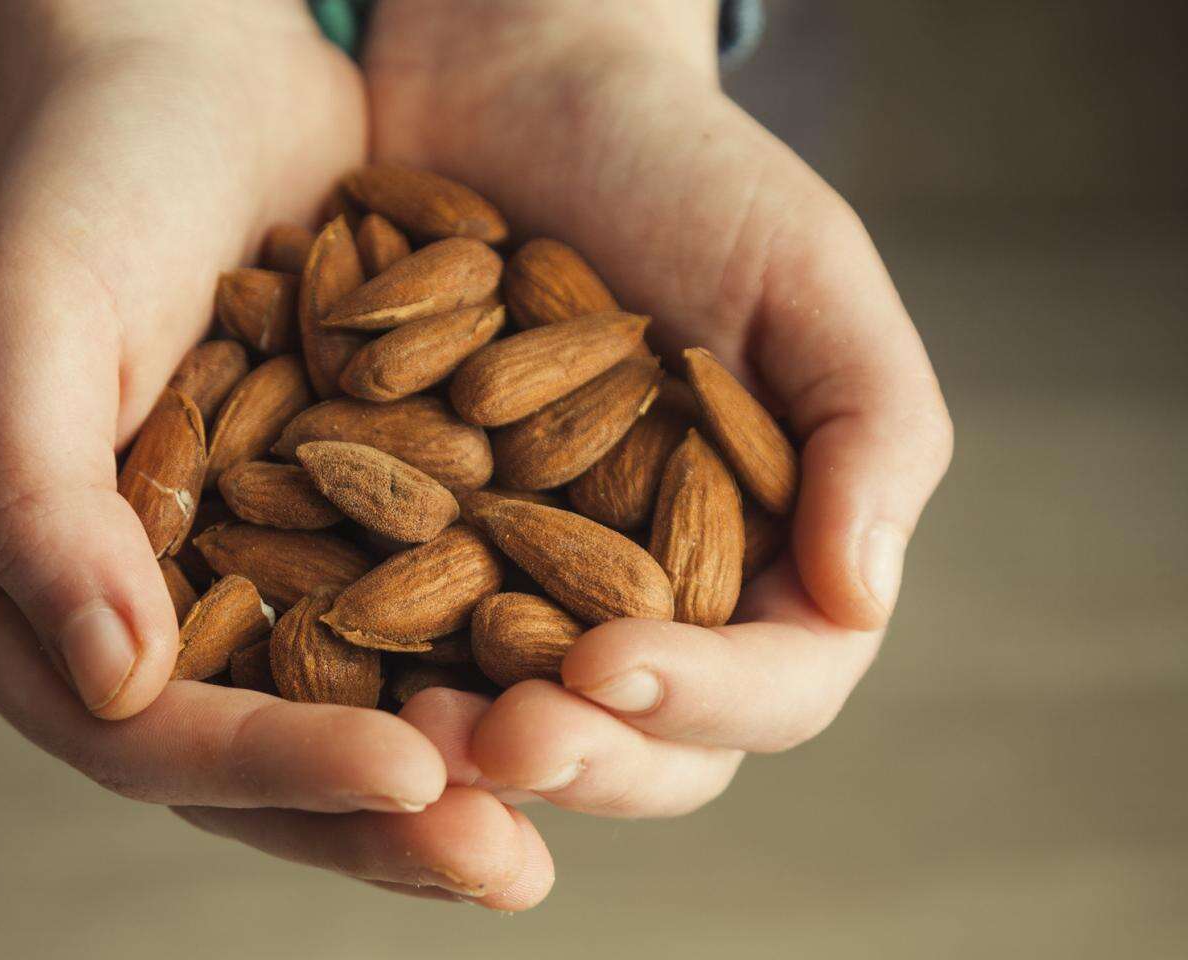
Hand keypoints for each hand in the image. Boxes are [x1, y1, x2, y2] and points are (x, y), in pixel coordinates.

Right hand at [0, 0, 549, 907]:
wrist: (180, 69)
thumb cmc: (78, 176)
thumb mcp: (24, 318)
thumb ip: (46, 508)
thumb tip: (113, 687)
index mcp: (5, 585)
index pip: (139, 728)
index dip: (274, 762)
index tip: (416, 773)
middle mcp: (106, 607)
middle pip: (241, 759)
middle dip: (376, 817)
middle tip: (505, 865)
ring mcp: (209, 576)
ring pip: (327, 710)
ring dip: (440, 772)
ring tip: (554, 815)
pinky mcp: (305, 528)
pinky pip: (386, 626)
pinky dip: (466, 665)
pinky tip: (564, 697)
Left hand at [366, 0, 954, 815]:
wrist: (518, 95)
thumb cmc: (684, 171)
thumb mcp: (804, 272)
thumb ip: (871, 428)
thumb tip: (864, 597)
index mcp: (775, 555)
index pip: (776, 684)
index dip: (705, 700)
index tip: (611, 667)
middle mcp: (659, 596)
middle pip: (647, 743)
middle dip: (581, 756)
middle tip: (499, 740)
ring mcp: (536, 587)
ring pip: (525, 720)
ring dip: (471, 748)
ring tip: (404, 728)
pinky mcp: (426, 555)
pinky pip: (406, 640)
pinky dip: (374, 664)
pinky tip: (316, 655)